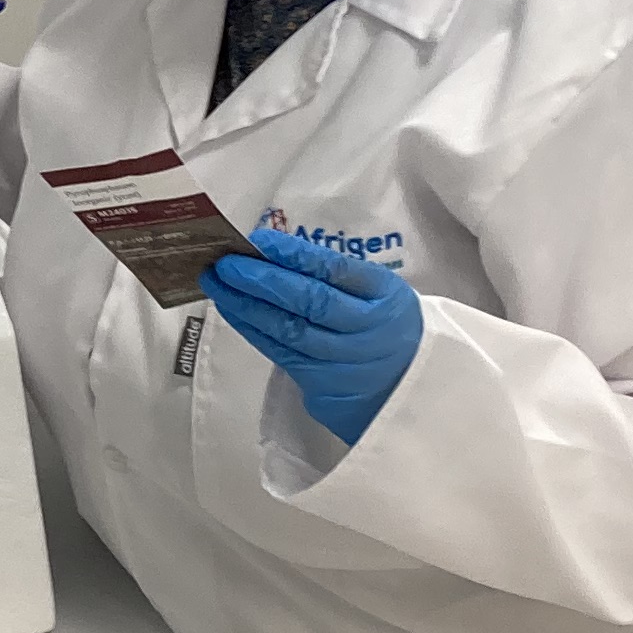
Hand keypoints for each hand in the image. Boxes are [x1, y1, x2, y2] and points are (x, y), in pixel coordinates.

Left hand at [206, 228, 424, 446]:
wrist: (414, 393)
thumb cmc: (388, 329)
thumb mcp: (381, 295)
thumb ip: (339, 277)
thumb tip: (274, 252)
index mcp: (385, 297)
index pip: (336, 271)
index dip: (295, 255)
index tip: (259, 240)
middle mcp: (367, 330)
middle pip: (309, 302)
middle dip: (261, 280)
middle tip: (224, 262)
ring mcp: (345, 363)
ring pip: (289, 332)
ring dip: (246, 306)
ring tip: (217, 284)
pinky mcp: (325, 388)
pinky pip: (283, 355)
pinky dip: (254, 331)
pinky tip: (233, 312)